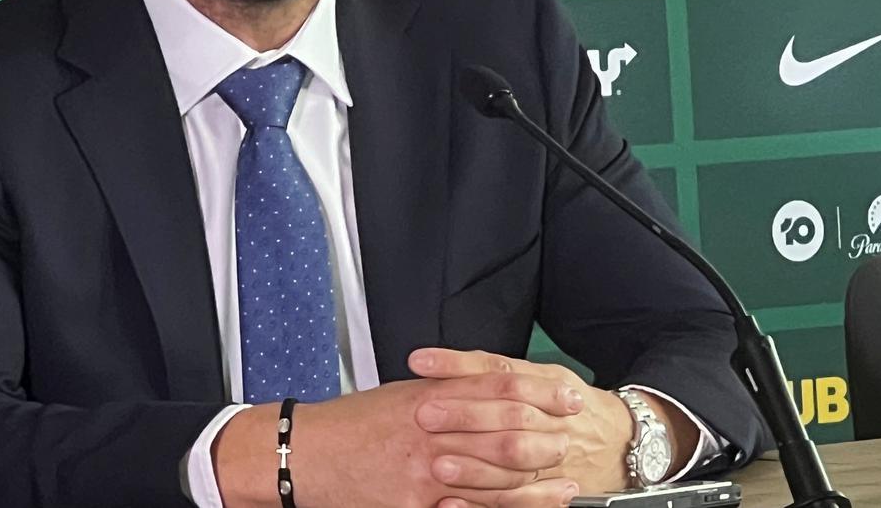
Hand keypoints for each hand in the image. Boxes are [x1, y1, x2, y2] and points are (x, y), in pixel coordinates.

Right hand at [212, 377, 583, 507]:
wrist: (305, 454)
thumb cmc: (348, 425)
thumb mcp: (397, 395)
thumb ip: (440, 391)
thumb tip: (481, 388)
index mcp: (427, 396)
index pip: (496, 386)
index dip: (538, 390)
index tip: (566, 396)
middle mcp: (431, 430)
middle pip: (504, 429)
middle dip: (546, 433)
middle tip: (574, 435)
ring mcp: (425, 472)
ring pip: (495, 476)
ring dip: (537, 480)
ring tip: (566, 480)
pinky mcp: (416, 505)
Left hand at [410, 348, 690, 500]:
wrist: (623, 442)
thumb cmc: (569, 405)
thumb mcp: (543, 377)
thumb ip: (497, 372)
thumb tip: (441, 364)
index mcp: (547, 383)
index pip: (500, 370)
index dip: (458, 364)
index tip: (421, 363)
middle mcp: (553, 418)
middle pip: (508, 413)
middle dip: (465, 414)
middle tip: (424, 413)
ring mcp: (556, 456)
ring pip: (516, 461)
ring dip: (474, 464)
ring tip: (437, 463)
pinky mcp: (554, 490)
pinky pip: (521, 499)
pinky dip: (486, 501)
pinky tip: (453, 501)